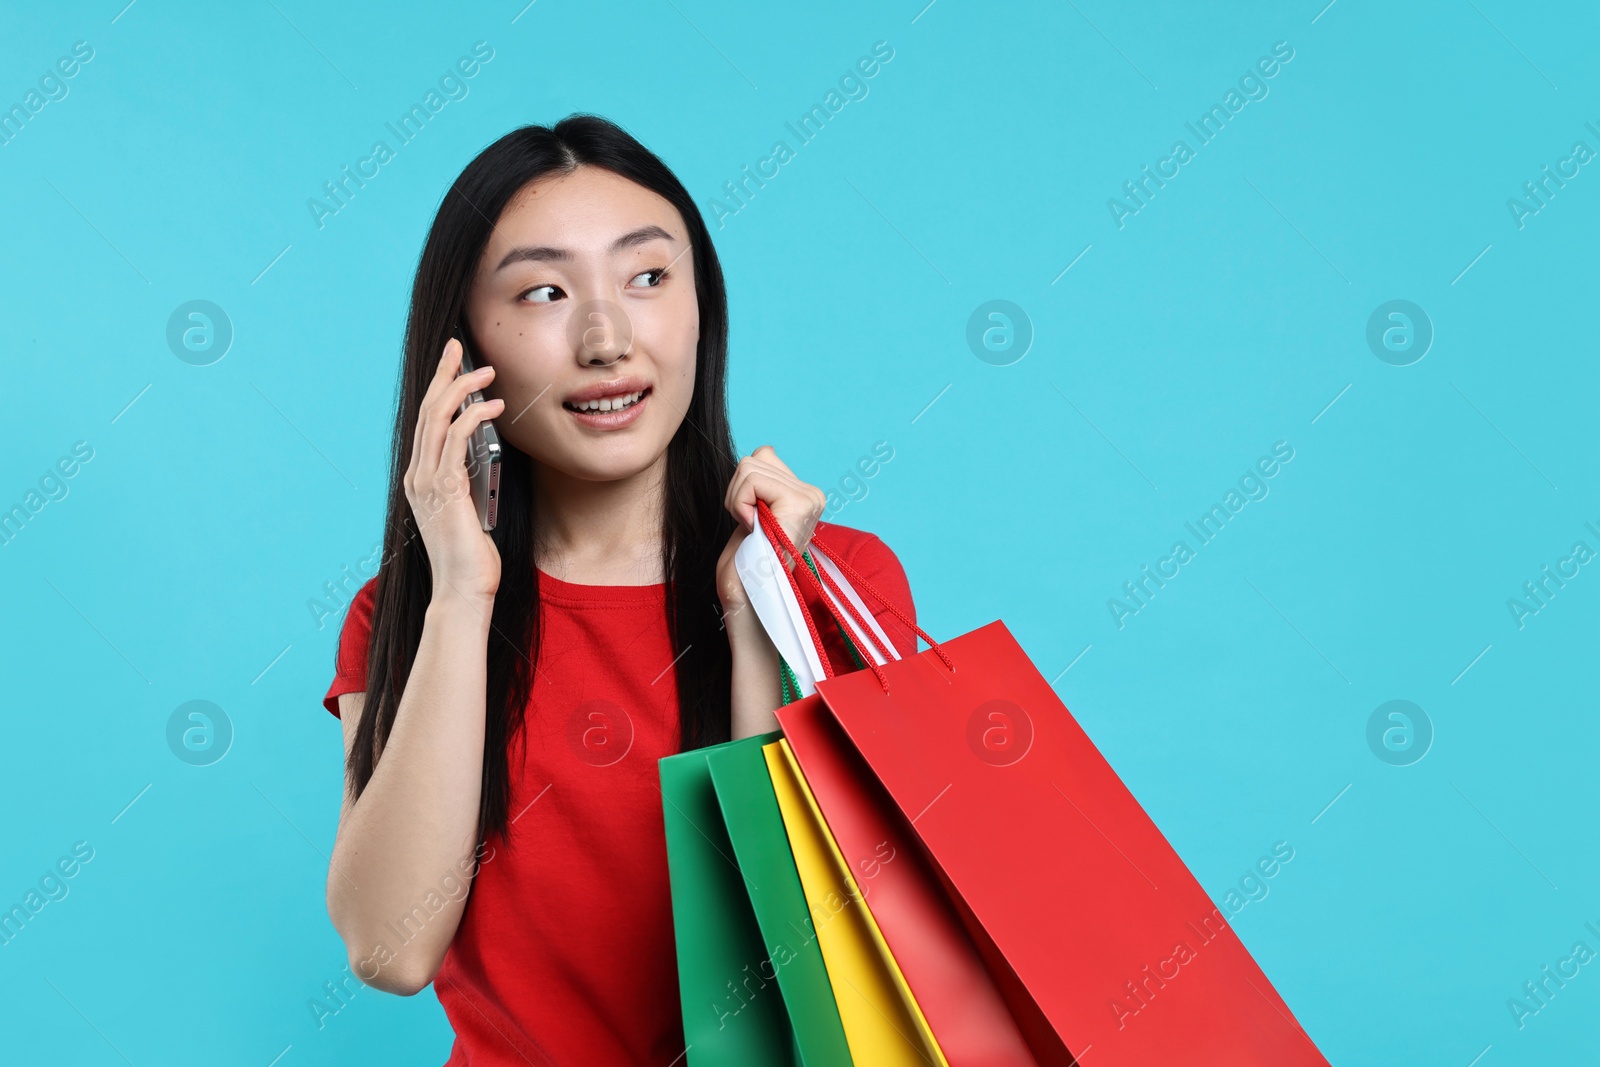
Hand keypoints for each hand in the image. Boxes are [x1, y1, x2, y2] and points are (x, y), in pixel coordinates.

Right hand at [404, 337, 504, 605]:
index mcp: (421, 479)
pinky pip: (455, 441)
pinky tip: (492, 406)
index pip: (427, 422)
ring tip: (486, 372)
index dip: (438, 388)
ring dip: (462, 389)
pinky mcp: (445, 490)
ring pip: (437, 419)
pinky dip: (473, 417)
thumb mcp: (470, 509)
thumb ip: (470, 481)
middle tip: (459, 347)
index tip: (453, 364)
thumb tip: (485, 456)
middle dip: (443, 375)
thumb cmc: (472, 557)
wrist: (462, 590)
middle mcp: (418, 476)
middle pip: (427, 411)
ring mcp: (427, 482)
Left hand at [716, 445, 826, 613]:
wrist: (746, 596)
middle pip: (755, 458)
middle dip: (738, 493)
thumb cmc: (746, 562)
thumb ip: (763, 481)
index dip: (744, 487)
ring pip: (749, 467)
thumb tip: (767, 449)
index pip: (764, 456)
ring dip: (737, 500)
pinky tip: (753, 529)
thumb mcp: (755, 511)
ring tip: (752, 529)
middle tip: (749, 527)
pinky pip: (751, 481)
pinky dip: (739, 504)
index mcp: (805, 495)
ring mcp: (809, 499)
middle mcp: (813, 494)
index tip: (751, 520)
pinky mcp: (799, 504)